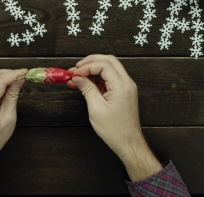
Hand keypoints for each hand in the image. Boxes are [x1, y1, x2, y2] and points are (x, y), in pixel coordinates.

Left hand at [0, 68, 26, 185]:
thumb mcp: (8, 118)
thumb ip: (12, 96)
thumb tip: (19, 80)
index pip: (0, 80)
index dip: (14, 74)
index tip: (25, 72)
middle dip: (7, 73)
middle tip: (20, 76)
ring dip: (0, 76)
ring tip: (13, 82)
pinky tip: (2, 87)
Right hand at [67, 55, 161, 181]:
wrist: (128, 142)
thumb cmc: (114, 130)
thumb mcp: (96, 108)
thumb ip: (87, 89)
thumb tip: (76, 77)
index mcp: (121, 86)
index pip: (104, 65)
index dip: (87, 66)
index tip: (74, 73)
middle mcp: (127, 83)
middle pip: (109, 61)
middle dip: (91, 62)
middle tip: (76, 68)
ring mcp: (126, 87)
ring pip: (110, 68)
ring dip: (93, 68)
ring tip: (77, 75)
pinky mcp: (123, 92)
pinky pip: (111, 78)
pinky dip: (98, 77)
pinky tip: (85, 83)